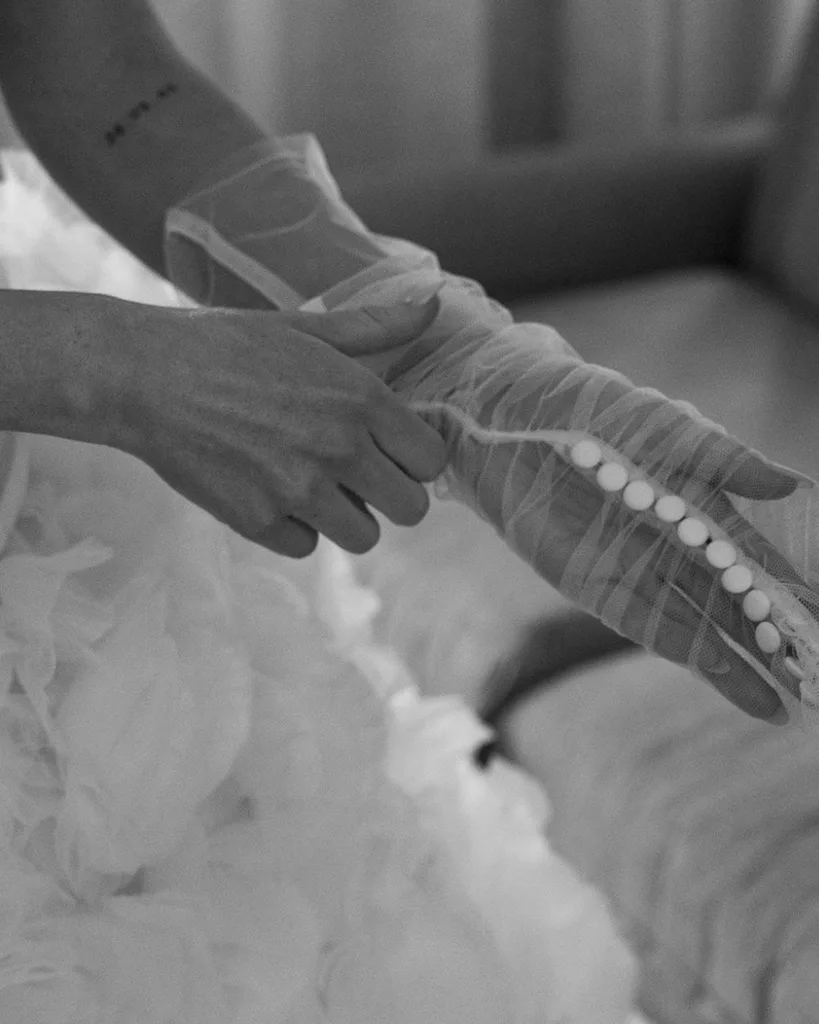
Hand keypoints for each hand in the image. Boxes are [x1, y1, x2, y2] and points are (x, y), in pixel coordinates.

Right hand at [117, 300, 445, 556]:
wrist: (144, 377)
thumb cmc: (227, 345)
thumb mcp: (306, 326)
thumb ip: (377, 326)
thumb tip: (436, 305)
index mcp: (361, 400)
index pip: (431, 460)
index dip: (415, 458)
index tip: (392, 450)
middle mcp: (339, 450)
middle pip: (411, 509)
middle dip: (390, 495)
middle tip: (360, 476)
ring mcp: (299, 492)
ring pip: (364, 537)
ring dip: (346, 517)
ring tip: (312, 483)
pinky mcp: (259, 523)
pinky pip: (307, 546)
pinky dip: (294, 528)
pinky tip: (270, 492)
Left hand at [388, 322, 814, 722]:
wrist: (503, 416)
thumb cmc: (585, 406)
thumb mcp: (660, 425)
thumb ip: (720, 457)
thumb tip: (791, 488)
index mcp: (697, 501)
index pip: (758, 557)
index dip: (794, 590)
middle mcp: (673, 543)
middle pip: (737, 602)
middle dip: (779, 640)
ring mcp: (637, 569)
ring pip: (705, 625)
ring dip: (747, 664)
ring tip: (792, 701)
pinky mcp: (596, 587)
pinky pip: (655, 629)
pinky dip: (700, 658)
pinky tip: (742, 687)